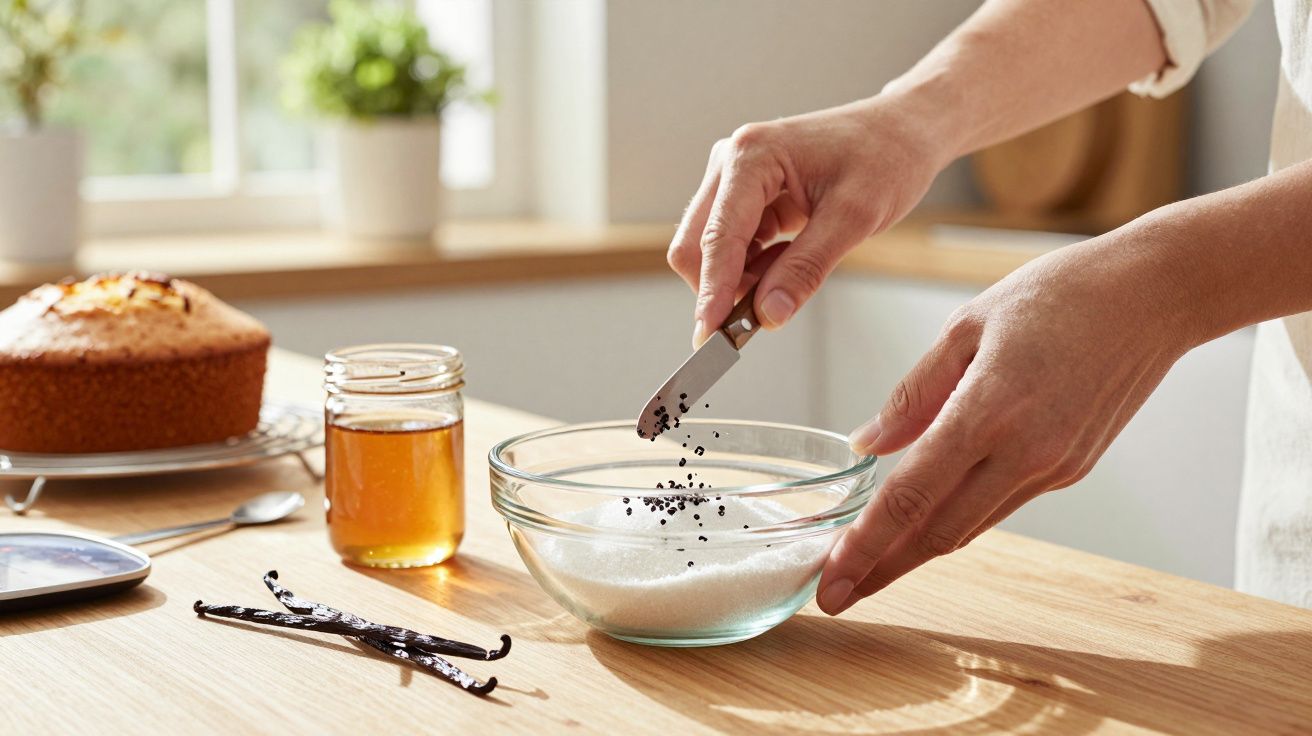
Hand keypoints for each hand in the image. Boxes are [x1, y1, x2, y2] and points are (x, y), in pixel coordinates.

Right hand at [667, 97, 947, 345]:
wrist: (903, 131)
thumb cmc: (886, 157)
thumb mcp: (854, 218)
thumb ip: (806, 268)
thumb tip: (768, 313)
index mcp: (752, 156)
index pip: (716, 237)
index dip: (712, 292)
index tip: (710, 338)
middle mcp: (732, 162)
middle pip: (696, 244)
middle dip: (720, 288)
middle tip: (753, 324)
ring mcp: (736, 179)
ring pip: (712, 250)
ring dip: (740, 279)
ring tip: (791, 277)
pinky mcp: (746, 195)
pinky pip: (733, 246)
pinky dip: (753, 268)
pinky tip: (788, 262)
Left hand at [816, 232, 1200, 614]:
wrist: (1155, 296)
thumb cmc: (1058, 294)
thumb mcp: (966, 326)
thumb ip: (913, 394)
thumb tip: (866, 443)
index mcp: (989, 409)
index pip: (912, 495)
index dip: (866, 544)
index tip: (831, 579)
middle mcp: (1026, 451)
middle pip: (939, 532)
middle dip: (882, 570)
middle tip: (835, 596)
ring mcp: (1055, 467)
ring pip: (970, 525)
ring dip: (916, 553)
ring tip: (868, 570)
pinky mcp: (1073, 469)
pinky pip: (1000, 504)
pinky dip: (957, 519)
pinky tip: (924, 523)